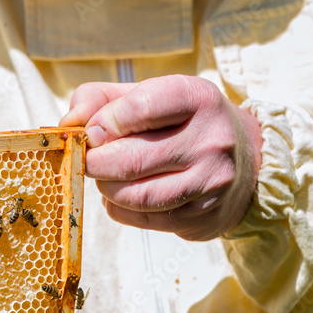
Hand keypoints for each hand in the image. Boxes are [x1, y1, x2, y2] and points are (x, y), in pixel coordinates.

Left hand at [59, 75, 262, 240]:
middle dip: (94, 162)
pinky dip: (118, 207)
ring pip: (133, 196)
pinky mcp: (203, 216)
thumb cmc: (177, 122)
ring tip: (106, 175)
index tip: (91, 132)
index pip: (139, 108)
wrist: (243, 161)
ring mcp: (210, 182)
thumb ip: (98, 99)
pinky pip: (140, 218)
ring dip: (105, 187)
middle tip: (88, 159)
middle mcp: (211, 140)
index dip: (102, 122)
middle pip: (129, 160)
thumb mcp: (145, 94)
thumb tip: (68, 124)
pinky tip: (123, 193)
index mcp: (197, 98)